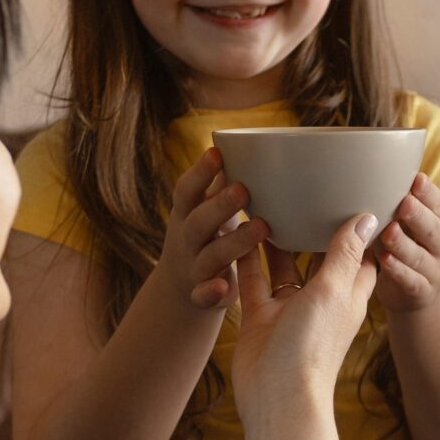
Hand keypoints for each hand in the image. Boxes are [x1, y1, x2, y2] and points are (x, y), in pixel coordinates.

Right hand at [156, 147, 265, 311]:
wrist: (179, 288)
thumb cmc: (206, 236)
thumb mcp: (208, 210)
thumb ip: (222, 184)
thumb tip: (248, 144)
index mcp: (187, 214)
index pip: (188, 190)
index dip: (200, 172)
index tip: (217, 152)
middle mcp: (187, 239)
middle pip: (199, 221)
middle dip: (220, 205)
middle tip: (244, 189)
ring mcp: (192, 267)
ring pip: (210, 256)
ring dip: (233, 242)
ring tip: (260, 227)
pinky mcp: (200, 295)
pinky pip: (203, 296)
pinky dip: (211, 291)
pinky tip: (224, 286)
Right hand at [229, 211, 381, 439]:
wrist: (276, 395)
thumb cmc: (313, 346)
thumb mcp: (334, 290)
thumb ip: (345, 252)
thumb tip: (369, 216)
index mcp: (348, 295)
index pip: (362, 256)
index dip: (362, 229)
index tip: (356, 195)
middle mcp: (320, 301)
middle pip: (320, 257)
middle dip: (313, 227)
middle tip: (304, 186)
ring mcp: (289, 310)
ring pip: (283, 266)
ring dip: (277, 238)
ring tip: (268, 198)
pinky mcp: (260, 318)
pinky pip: (253, 280)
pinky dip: (247, 256)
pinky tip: (238, 226)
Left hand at [372, 172, 439, 313]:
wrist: (414, 291)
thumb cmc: (406, 243)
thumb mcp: (407, 221)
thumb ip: (399, 201)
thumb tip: (373, 167)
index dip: (429, 193)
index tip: (416, 179)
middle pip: (434, 230)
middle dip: (419, 216)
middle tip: (403, 202)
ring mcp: (436, 270)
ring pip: (420, 256)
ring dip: (404, 244)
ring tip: (388, 232)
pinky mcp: (422, 292)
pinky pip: (411, 281)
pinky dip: (398, 271)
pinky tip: (384, 260)